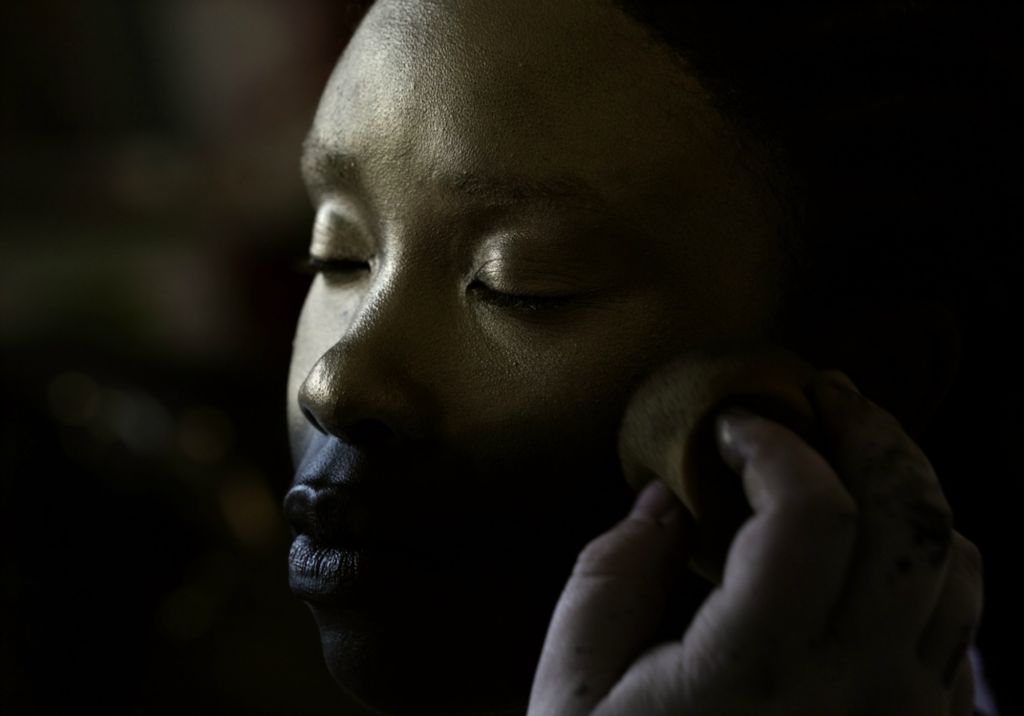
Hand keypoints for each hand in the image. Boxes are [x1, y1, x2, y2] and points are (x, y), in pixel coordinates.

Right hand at [527, 372, 982, 715]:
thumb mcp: (571, 689)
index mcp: (756, 674)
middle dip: (872, 434)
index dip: (774, 443)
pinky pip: (964, 628)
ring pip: (959, 568)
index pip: (810, 516)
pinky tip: (871, 552)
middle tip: (826, 394)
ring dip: (911, 494)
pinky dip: (927, 562)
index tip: (732, 423)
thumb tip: (664, 499)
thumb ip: (610, 578)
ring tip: (855, 461)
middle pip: (913, 521)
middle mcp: (857, 694)